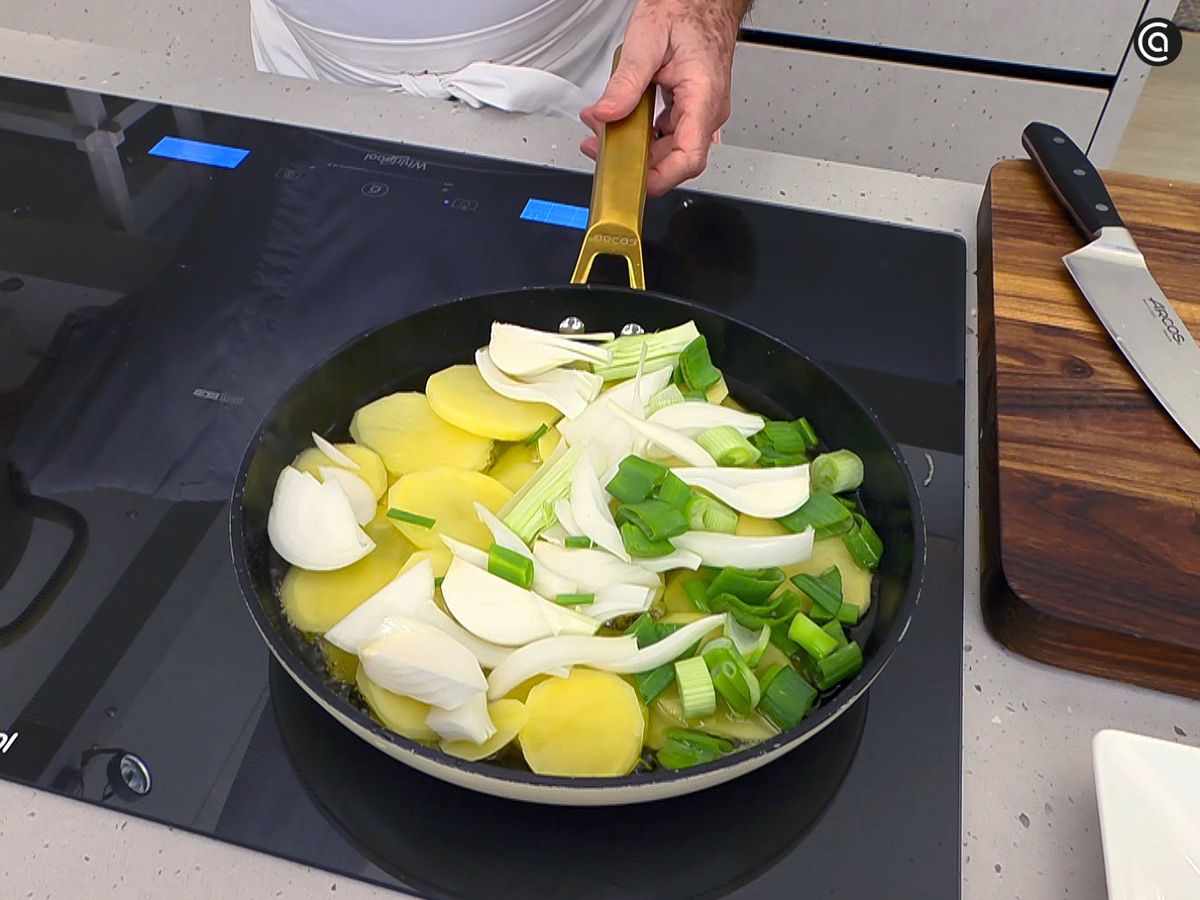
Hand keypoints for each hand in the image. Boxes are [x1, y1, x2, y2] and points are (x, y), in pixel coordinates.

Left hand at [579, 0, 749, 196]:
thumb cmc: (687, 10)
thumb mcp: (647, 40)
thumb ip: (625, 81)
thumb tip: (606, 113)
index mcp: (703, 97)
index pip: (689, 158)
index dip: (661, 178)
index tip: (631, 181)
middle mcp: (706, 110)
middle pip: (673, 160)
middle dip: (634, 160)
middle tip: (599, 146)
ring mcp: (697, 111)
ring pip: (666, 148)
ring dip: (632, 146)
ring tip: (601, 129)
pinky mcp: (688, 107)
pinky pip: (665, 133)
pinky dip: (639, 132)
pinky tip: (617, 119)